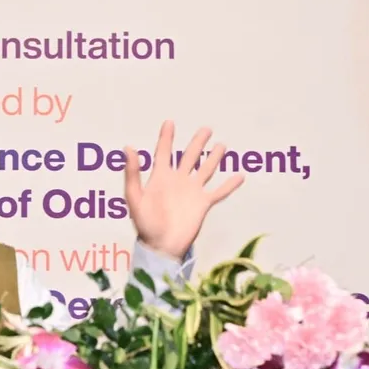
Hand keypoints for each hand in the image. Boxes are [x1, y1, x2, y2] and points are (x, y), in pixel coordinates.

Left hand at [123, 121, 243, 259]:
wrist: (161, 246)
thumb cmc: (145, 224)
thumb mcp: (134, 197)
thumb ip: (132, 173)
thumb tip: (128, 148)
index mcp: (160, 178)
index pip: (163, 152)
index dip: (166, 138)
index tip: (169, 122)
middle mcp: (178, 181)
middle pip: (189, 157)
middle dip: (197, 143)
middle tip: (206, 129)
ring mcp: (192, 192)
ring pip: (205, 170)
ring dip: (214, 158)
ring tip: (222, 145)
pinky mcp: (203, 204)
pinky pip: (219, 192)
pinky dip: (229, 184)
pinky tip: (240, 176)